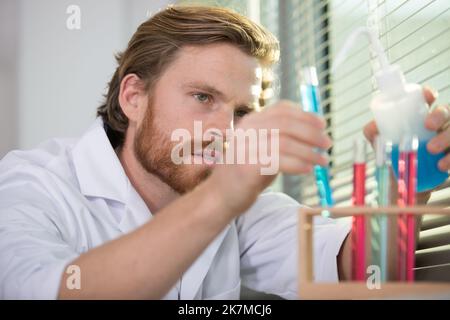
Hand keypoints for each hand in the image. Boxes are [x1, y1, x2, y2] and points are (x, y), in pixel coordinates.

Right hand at [209, 100, 330, 214]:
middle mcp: (246, 130)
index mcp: (251, 121)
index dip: (306, 115)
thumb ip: (281, 136)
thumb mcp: (262, 147)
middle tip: (328, 145)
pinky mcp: (247, 166)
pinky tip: (308, 170)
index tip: (323, 125)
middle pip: (286, 124)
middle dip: (312, 134)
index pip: (282, 109)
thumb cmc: (247, 172)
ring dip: (309, 152)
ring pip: (285, 142)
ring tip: (323, 162)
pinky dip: (298, 164)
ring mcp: (245, 147)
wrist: (221, 195)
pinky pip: (279, 161)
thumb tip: (314, 131)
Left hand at [363, 86, 448, 202]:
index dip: (429, 94)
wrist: (408, 191)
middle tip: (428, 126)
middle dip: (440, 115)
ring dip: (446, 137)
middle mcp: (440, 126)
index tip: (428, 96)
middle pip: (447, 111)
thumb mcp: (384, 149)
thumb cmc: (397, 163)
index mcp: (421, 119)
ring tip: (432, 150)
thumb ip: (376, 137)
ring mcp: (448, 140)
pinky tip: (442, 166)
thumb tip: (372, 128)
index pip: (429, 100)